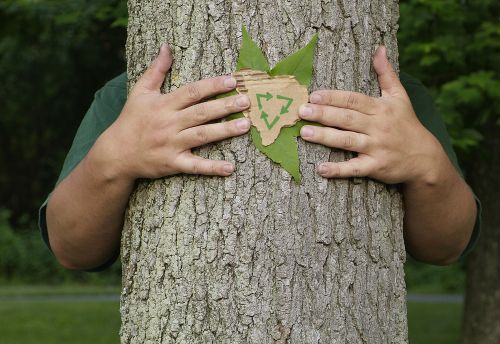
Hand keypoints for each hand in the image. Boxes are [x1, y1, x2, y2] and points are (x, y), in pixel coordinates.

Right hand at [96, 44, 250, 179]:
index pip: (192, 92)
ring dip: (225, 131)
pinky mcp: (172, 163)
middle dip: (225, 106)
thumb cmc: (131, 120)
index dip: (213, 85)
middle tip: (247, 101)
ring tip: (246, 125)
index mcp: (163, 104)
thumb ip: (156, 70)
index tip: (233, 80)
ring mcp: (171, 144)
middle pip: (201, 112)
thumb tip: (167, 47)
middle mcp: (169, 123)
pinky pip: (195, 166)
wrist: (116, 153)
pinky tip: (230, 168)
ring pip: (202, 136)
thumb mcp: (140, 92)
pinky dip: (212, 168)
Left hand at [299, 46, 444, 184]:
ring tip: (304, 133)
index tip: (313, 95)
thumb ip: (386, 74)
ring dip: (325, 137)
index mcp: (381, 108)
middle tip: (302, 111)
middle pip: (347, 118)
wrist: (426, 158)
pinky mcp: (376, 167)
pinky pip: (354, 168)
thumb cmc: (407, 124)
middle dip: (323, 114)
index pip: (353, 100)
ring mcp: (376, 147)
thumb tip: (379, 48)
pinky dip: (338, 170)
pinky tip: (321, 169)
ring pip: (347, 141)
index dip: (333, 97)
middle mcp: (378, 127)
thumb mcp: (400, 97)